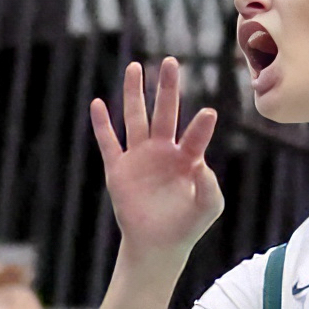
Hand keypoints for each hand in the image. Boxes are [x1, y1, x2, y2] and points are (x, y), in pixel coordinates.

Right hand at [89, 58, 222, 263]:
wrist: (158, 245)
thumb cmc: (188, 225)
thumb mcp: (209, 208)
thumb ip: (210, 187)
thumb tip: (200, 165)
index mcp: (187, 158)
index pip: (195, 136)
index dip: (201, 127)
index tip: (208, 114)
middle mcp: (163, 151)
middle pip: (165, 113)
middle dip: (167, 89)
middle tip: (171, 62)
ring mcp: (139, 157)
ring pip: (136, 119)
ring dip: (134, 94)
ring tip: (136, 67)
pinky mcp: (118, 169)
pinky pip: (108, 142)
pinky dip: (102, 124)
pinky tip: (98, 104)